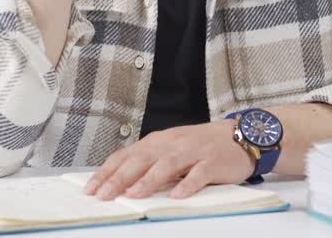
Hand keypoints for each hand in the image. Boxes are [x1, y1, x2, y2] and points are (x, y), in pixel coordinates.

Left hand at [83, 121, 254, 200]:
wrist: (240, 135)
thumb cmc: (202, 146)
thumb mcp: (171, 150)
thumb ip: (150, 163)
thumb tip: (121, 183)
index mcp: (158, 141)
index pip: (126, 155)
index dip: (108, 171)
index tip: (91, 188)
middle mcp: (172, 143)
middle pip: (141, 159)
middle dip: (120, 177)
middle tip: (104, 195)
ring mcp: (193, 151)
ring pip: (167, 164)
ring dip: (149, 180)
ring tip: (133, 194)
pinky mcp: (213, 161)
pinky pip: (199, 173)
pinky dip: (187, 184)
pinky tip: (177, 196)